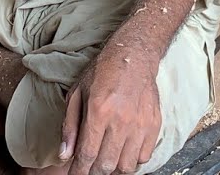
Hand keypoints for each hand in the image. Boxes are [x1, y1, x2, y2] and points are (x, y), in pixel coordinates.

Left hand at [62, 49, 161, 174]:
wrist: (134, 56)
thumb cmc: (102, 73)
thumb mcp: (77, 94)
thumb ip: (69, 126)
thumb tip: (65, 155)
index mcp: (99, 112)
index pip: (87, 155)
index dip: (79, 171)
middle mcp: (121, 121)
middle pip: (107, 165)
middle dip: (95, 172)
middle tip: (89, 169)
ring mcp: (140, 124)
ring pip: (126, 165)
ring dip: (114, 168)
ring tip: (107, 161)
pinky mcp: (154, 124)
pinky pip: (144, 156)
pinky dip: (133, 160)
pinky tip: (123, 151)